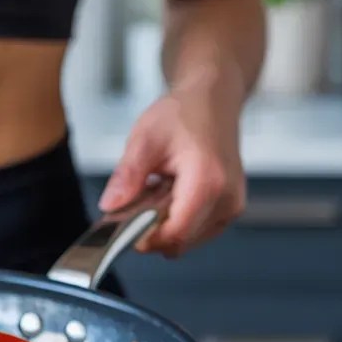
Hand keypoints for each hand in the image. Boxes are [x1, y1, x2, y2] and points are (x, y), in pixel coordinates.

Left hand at [98, 87, 245, 256]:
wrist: (212, 101)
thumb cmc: (184, 114)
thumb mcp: (144, 139)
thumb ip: (127, 176)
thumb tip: (110, 206)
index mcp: (207, 181)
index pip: (176, 234)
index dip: (146, 239)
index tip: (123, 231)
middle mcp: (226, 198)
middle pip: (180, 240)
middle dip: (151, 229)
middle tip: (134, 202)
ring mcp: (231, 206)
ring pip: (188, 239)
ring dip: (165, 225)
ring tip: (155, 192)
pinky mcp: (230, 208)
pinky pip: (198, 231)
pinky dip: (178, 220)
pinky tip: (168, 195)